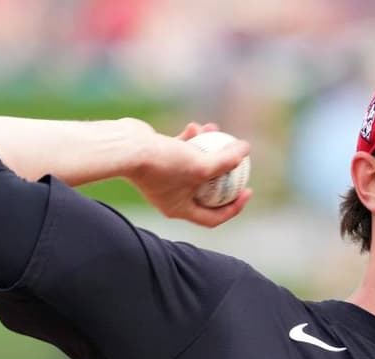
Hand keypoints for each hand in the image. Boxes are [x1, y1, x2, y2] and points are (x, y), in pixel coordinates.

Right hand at [126, 121, 252, 227]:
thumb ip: (226, 161)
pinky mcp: (157, 159)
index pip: (214, 217)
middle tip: (240, 163)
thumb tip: (246, 150)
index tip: (247, 190)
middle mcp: (171, 197)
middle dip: (224, 173)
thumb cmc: (163, 163)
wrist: (127, 147)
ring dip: (208, 148)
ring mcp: (164, 178)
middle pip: (207, 190)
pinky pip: (180, 151)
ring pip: (194, 165)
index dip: (235, 206)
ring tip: (216, 130)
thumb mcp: (201, 166)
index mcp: (180, 209)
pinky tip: (196, 125)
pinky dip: (190, 139)